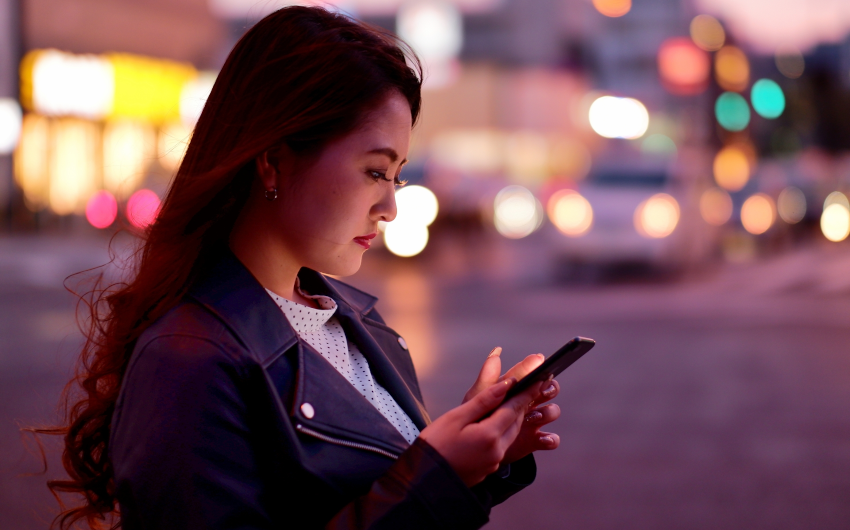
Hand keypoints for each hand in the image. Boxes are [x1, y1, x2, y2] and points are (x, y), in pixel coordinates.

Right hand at [418, 377, 545, 486]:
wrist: (424, 480)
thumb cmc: (435, 445)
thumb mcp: (455, 418)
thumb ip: (483, 402)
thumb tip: (505, 385)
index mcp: (489, 435)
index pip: (515, 408)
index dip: (527, 391)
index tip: (540, 377)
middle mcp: (497, 450)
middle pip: (516, 421)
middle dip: (524, 402)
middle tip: (533, 385)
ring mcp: (494, 462)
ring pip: (511, 434)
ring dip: (516, 417)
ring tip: (518, 401)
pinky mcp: (488, 468)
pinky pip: (503, 445)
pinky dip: (505, 430)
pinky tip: (499, 424)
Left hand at [463, 347, 560, 464]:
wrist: (474, 445)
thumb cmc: (477, 417)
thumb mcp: (480, 397)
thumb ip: (488, 377)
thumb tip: (496, 351)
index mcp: (517, 389)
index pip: (533, 375)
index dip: (539, 371)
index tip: (540, 370)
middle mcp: (529, 402)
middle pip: (549, 389)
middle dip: (549, 389)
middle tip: (541, 391)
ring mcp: (533, 421)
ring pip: (552, 411)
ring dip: (547, 412)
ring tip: (533, 416)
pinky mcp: (534, 440)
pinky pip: (551, 439)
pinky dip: (550, 439)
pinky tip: (542, 439)